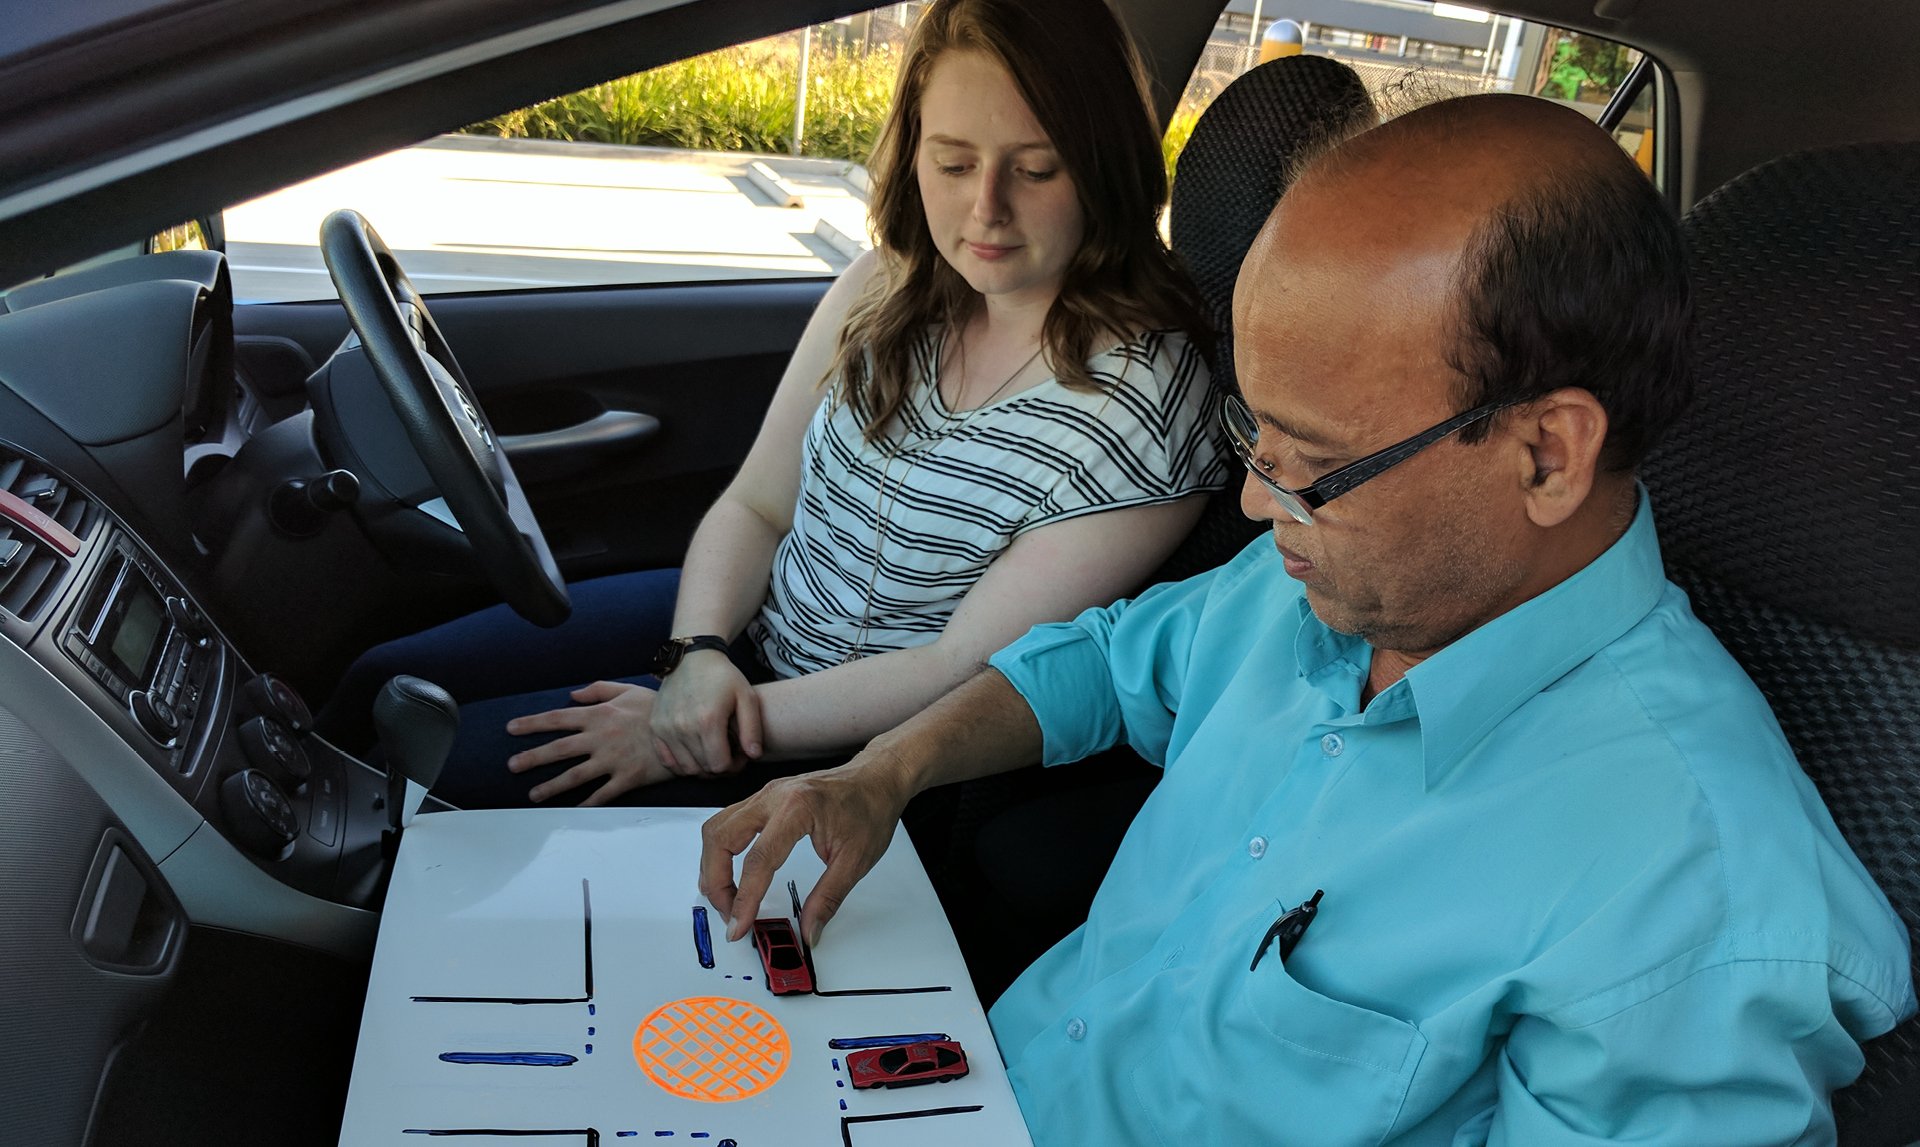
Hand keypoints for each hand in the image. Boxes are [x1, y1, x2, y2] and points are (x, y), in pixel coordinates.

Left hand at [504, 680, 675, 805]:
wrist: (688, 730)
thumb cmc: (657, 707)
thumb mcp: (628, 689)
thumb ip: (598, 689)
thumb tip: (571, 694)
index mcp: (598, 714)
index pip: (557, 719)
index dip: (532, 724)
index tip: (512, 730)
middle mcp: (600, 738)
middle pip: (559, 749)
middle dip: (532, 758)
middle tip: (511, 766)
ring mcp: (612, 760)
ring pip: (575, 776)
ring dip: (551, 786)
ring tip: (533, 795)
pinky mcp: (627, 779)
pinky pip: (602, 795)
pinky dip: (586, 804)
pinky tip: (571, 811)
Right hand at [652, 649, 762, 775]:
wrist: (692, 657)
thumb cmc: (723, 677)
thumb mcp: (747, 697)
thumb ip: (752, 729)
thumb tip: (753, 756)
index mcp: (707, 721)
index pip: (720, 766)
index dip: (734, 765)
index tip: (740, 753)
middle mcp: (682, 727)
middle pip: (704, 770)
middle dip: (721, 767)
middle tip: (729, 752)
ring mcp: (665, 728)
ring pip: (686, 769)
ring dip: (702, 767)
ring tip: (713, 751)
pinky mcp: (655, 727)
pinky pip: (668, 761)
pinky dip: (682, 763)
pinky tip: (695, 751)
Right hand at [698, 750, 913, 945]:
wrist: (877, 777)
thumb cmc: (870, 808)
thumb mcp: (856, 861)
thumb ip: (828, 899)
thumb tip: (808, 930)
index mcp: (798, 807)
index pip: (758, 860)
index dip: (744, 899)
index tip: (738, 926)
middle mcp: (774, 795)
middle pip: (721, 838)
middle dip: (716, 882)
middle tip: (729, 914)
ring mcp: (765, 794)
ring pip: (717, 828)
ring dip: (713, 866)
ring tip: (727, 898)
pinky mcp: (764, 798)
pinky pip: (727, 822)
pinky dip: (721, 851)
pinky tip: (730, 872)